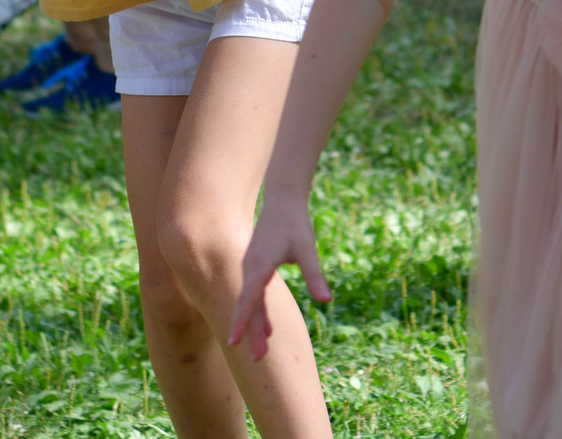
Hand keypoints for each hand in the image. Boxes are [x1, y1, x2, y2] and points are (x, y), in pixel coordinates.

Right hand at [228, 191, 329, 359]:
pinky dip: (259, 314)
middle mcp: (251, 267)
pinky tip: (268, 332)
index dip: (243, 320)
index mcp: (260, 263)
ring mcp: (251, 268)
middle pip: (249, 305)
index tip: (234, 342)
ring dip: (255, 326)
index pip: (249, 297)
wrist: (283, 201)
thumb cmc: (295, 223)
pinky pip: (254, 296)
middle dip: (251, 332)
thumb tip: (326, 300)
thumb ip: (315, 274)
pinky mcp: (255, 269)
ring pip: (250, 302)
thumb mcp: (307, 248)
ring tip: (260, 354)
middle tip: (257, 360)